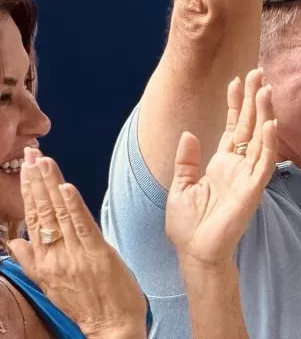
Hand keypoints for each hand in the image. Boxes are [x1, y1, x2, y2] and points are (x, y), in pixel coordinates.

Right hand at [7, 150, 146, 338]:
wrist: (111, 326)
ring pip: (59, 214)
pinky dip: (73, 205)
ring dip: (51, 185)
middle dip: (35, 181)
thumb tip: (15, 242)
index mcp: (44, 263)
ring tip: (43, 161)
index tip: (26, 168)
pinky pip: (82, 225)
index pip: (32, 220)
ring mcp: (75, 254)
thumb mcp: (52, 284)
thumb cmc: (87, 304)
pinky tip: (66, 187)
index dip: (28, 192)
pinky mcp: (96, 253)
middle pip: (42, 212)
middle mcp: (55, 257)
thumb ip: (33, 261)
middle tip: (30, 154)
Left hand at [166, 69, 277, 269]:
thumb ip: (187, 160)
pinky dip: (269, 143)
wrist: (194, 252)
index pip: (232, 127)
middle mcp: (238, 165)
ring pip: (260, 138)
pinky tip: (270, 124)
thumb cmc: (188, 226)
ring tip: (265, 89)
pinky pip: (264, 162)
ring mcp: (248, 176)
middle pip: (249, 125)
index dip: (236, 103)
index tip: (236, 80)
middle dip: (253, 99)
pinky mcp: (253, 189)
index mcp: (221, 163)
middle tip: (258, 72)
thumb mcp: (180, 187)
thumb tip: (189, 133)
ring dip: (264, 114)